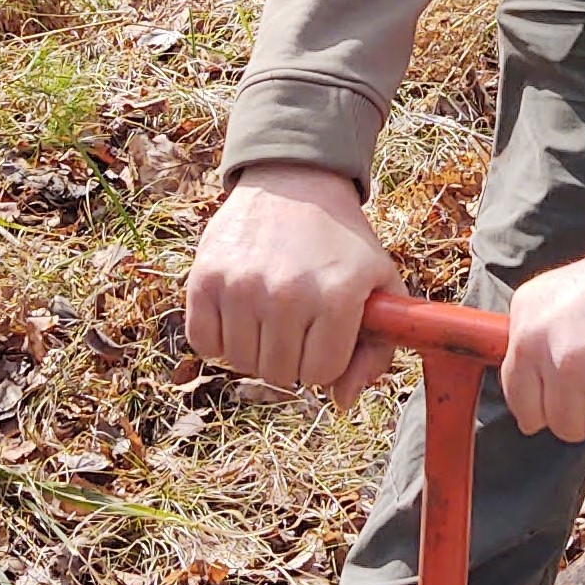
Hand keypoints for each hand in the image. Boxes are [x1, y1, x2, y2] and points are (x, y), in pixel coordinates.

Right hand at [184, 163, 402, 409]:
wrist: (293, 183)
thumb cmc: (341, 243)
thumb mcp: (379, 284)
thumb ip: (376, 350)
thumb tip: (341, 402)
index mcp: (337, 297)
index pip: (321, 374)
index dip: (325, 362)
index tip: (325, 338)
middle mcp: (287, 294)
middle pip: (280, 374)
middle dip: (292, 359)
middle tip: (297, 325)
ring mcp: (242, 286)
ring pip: (242, 364)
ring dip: (256, 349)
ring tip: (270, 315)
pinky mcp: (204, 278)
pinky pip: (204, 344)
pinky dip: (220, 339)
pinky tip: (240, 313)